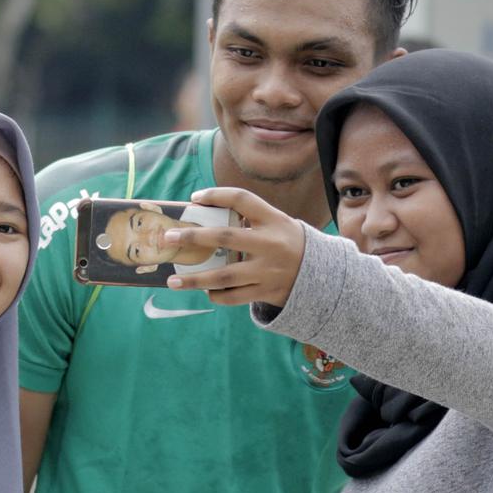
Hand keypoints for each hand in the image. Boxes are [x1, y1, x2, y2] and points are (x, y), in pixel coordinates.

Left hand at [163, 187, 304, 306]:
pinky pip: (234, 296)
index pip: (241, 199)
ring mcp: (268, 270)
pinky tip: (204, 291)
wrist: (324, 275)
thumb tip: (204, 218)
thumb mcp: (279, 224)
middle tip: (167, 237)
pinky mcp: (267, 291)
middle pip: (225, 238)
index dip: (216, 195)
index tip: (194, 198)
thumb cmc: (290, 243)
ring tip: (173, 281)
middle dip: (193, 237)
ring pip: (224, 276)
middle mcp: (271, 244)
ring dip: (195, 279)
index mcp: (274, 220)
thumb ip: (250, 220)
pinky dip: (216, 295)